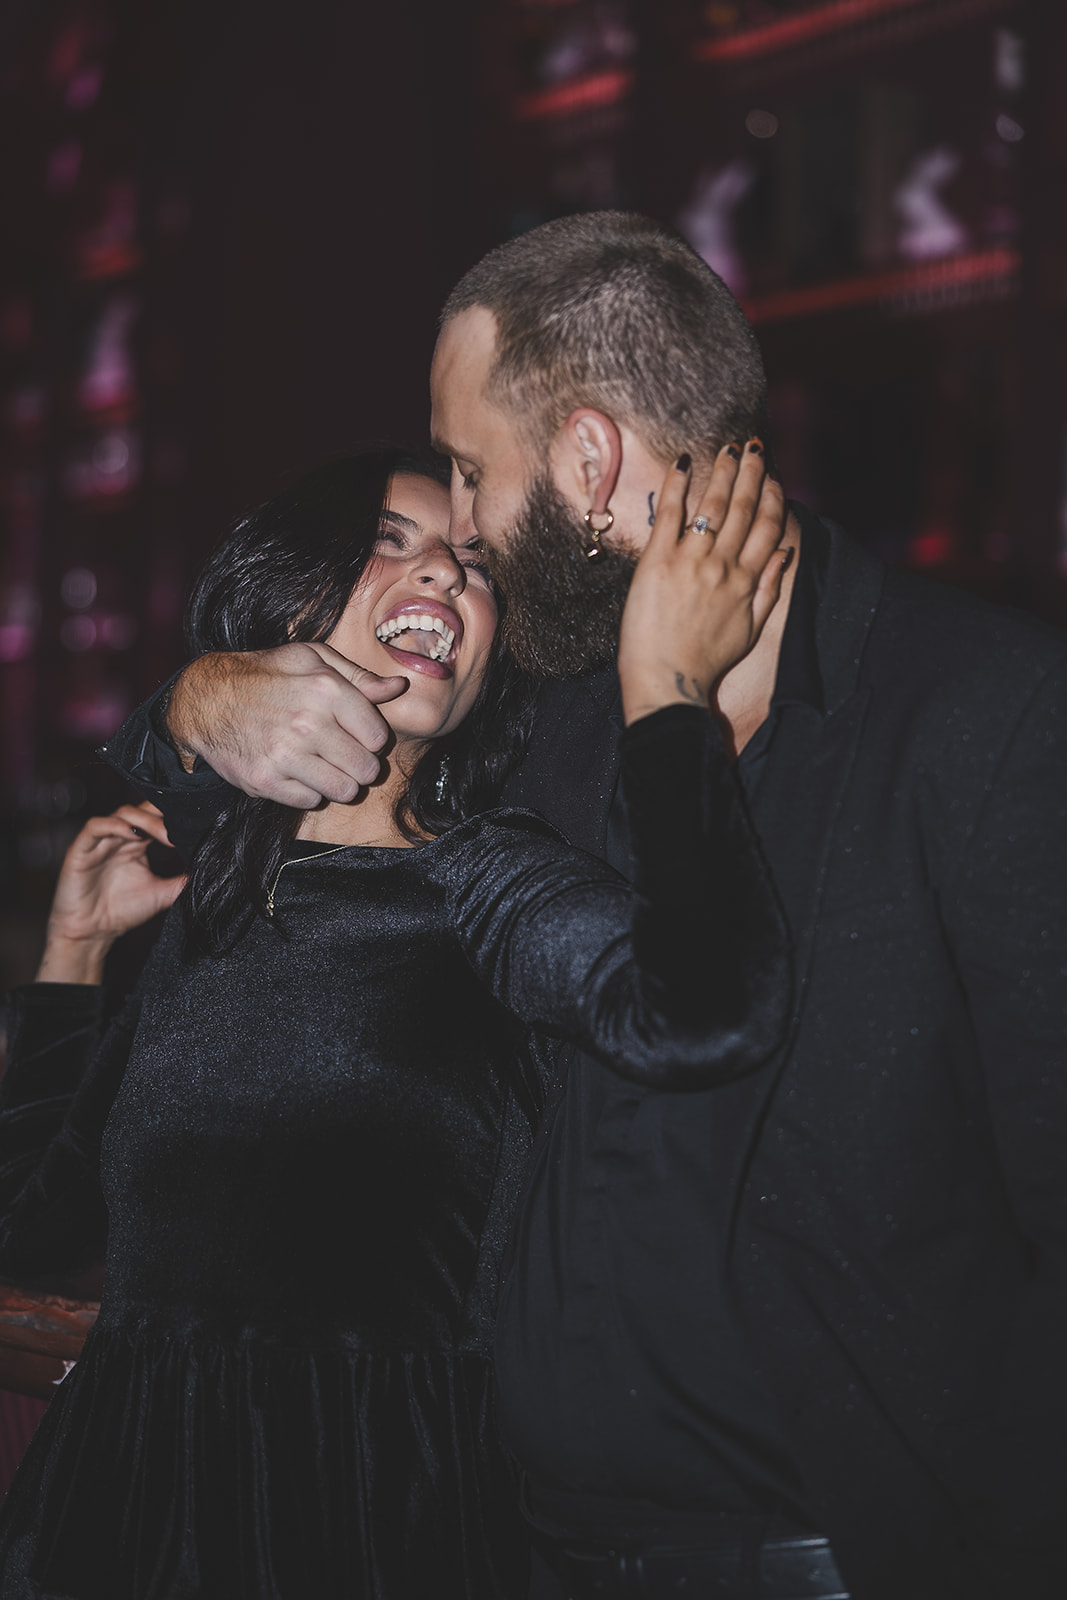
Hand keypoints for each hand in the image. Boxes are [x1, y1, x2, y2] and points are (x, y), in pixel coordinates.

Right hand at [37, 804, 185, 984]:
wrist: (91, 933)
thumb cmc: (122, 911)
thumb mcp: (161, 894)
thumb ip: (182, 882)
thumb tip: (213, 872)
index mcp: (137, 843)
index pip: (156, 817)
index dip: (173, 817)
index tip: (193, 827)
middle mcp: (119, 837)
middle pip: (142, 810)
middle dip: (162, 816)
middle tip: (179, 831)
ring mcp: (100, 841)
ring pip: (122, 813)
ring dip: (144, 820)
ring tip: (163, 834)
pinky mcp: (80, 848)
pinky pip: (95, 826)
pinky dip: (114, 826)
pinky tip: (132, 835)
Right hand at [167, 644, 408, 807]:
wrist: (206, 700)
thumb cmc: (265, 675)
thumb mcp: (310, 659)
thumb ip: (358, 676)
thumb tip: (399, 687)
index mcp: (325, 690)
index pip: (378, 737)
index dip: (371, 739)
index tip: (356, 734)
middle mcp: (307, 724)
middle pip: (366, 769)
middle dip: (359, 765)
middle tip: (343, 755)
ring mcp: (285, 756)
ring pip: (344, 791)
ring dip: (339, 782)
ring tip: (324, 766)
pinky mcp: (265, 781)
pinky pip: (311, 801)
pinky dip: (309, 791)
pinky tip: (298, 772)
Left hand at [617, 442, 788, 725]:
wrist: (668, 682)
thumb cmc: (707, 660)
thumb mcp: (752, 629)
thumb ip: (771, 588)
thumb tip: (786, 552)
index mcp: (748, 581)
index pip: (768, 526)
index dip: (772, 495)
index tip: (773, 475)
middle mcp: (724, 565)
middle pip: (743, 507)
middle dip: (751, 471)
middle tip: (754, 446)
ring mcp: (691, 561)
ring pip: (712, 504)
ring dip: (723, 470)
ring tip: (728, 447)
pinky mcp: (658, 561)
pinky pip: (669, 513)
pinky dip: (676, 484)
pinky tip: (683, 461)